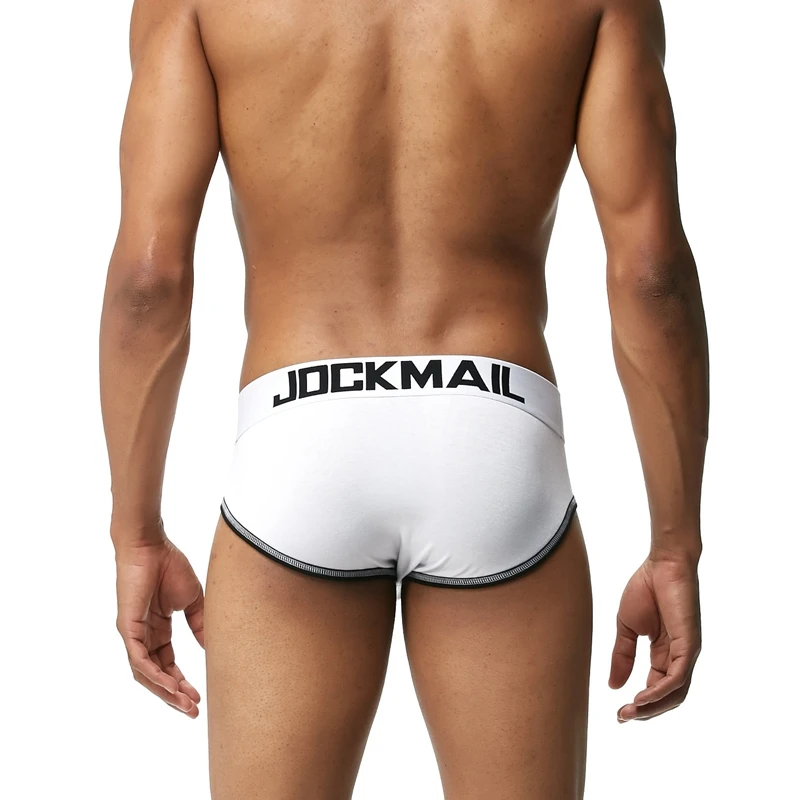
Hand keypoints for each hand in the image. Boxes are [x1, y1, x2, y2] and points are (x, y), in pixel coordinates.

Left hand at [114, 527, 204, 717]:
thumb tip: (212, 647)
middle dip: (174, 695)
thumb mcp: (193, 601)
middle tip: (193, 709)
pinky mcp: (127, 628)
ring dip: (165, 691)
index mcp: (157, 630)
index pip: (168, 664)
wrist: (152, 545)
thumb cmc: (169, 565)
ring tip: (185, 703)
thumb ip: (200, 624)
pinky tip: (169, 686)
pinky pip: (139, 660)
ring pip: (146, 673)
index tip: (199, 697)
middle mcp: (143, 636)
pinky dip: (153, 675)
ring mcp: (133, 634)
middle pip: (156, 675)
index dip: (182, 682)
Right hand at [610, 554, 700, 721]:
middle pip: (668, 697)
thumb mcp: (626, 627)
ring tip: (630, 712)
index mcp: (665, 653)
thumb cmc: (646, 588)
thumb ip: (622, 655)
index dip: (639, 703)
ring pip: (675, 693)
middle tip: (622, 717)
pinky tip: (643, 697)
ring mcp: (687, 653)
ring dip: (652, 707)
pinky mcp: (690, 645)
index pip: (656, 688)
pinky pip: (677, 677)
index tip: (618, 712)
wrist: (663, 563)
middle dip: (646, 712)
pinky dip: (660, 691)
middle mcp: (679, 657)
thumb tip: (613, 685)